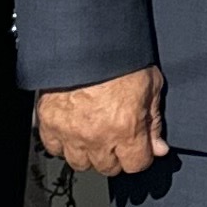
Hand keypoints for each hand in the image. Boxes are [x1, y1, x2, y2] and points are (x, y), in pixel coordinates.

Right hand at [35, 66, 168, 178]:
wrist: (85, 39)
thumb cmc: (119, 56)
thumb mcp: (150, 84)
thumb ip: (154, 121)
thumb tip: (158, 147)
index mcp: (126, 128)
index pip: (136, 165)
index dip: (140, 155)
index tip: (139, 147)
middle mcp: (97, 136)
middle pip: (108, 168)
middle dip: (116, 155)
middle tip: (116, 135)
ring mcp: (70, 132)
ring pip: (80, 162)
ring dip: (89, 151)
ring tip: (95, 132)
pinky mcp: (48, 122)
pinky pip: (54, 147)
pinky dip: (63, 141)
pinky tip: (74, 127)